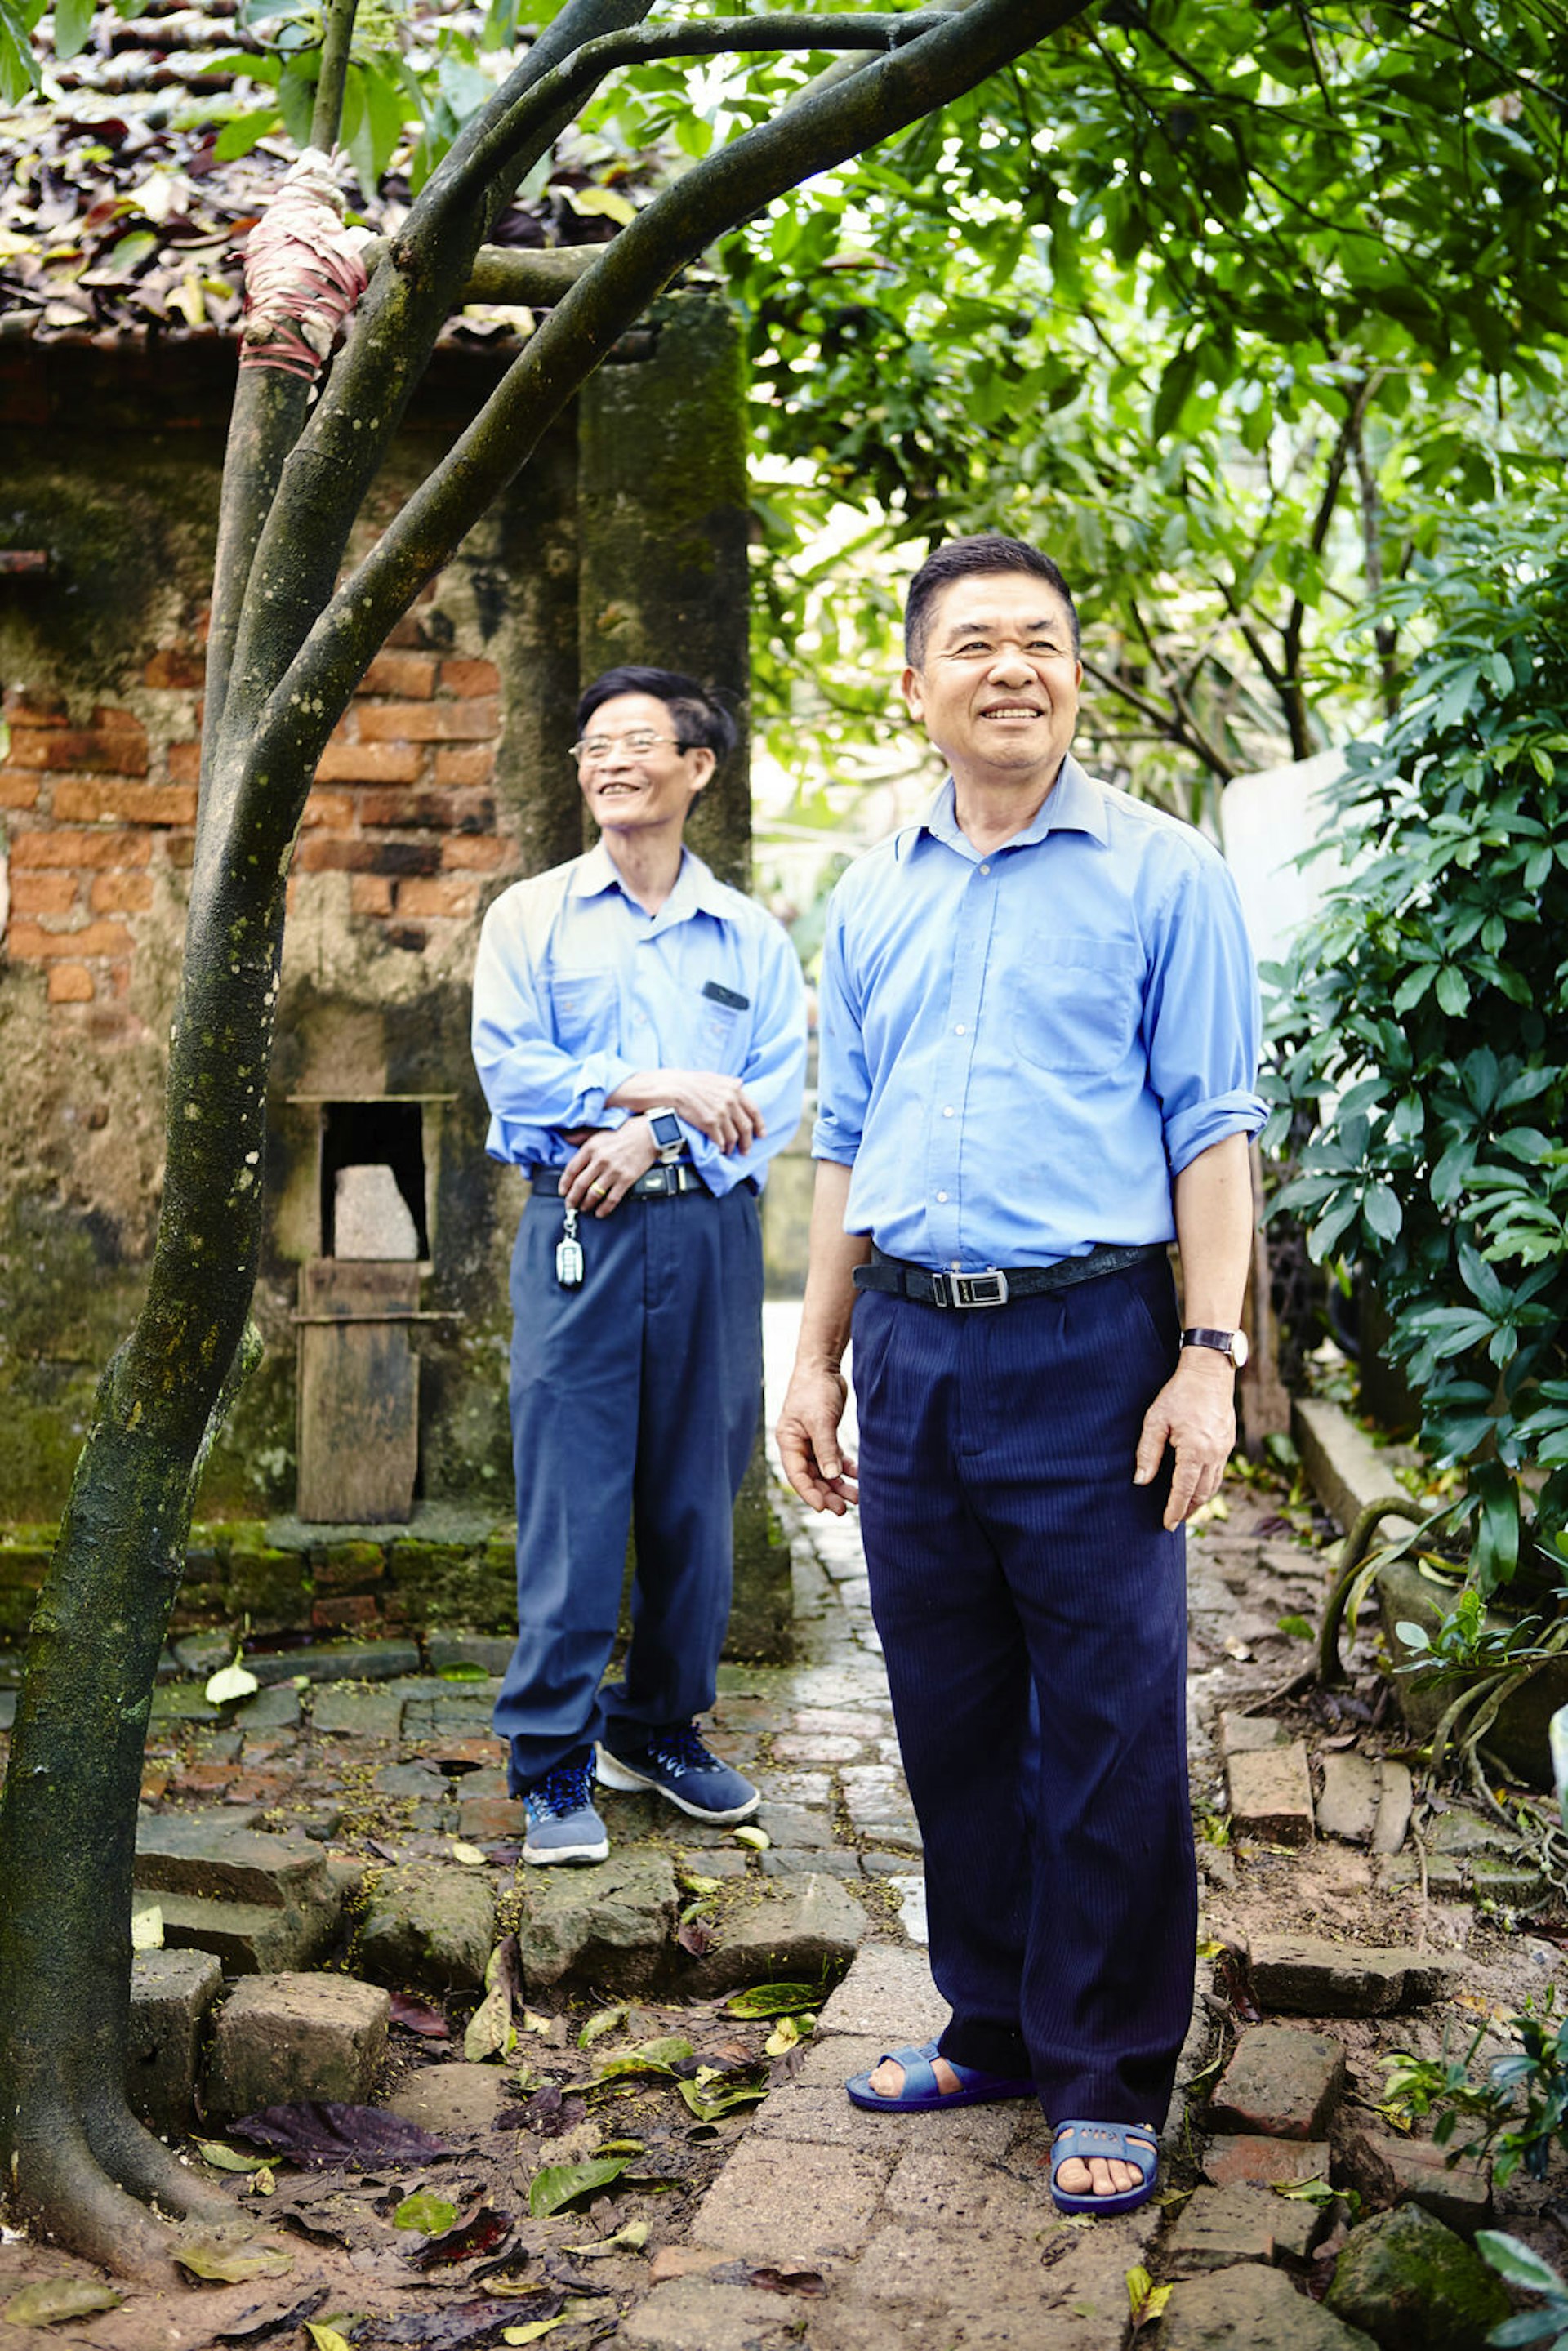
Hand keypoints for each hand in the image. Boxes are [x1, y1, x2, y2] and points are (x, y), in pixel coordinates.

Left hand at [562, 1120, 657, 1216]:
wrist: (648, 1135)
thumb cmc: (623, 1135)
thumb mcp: (599, 1133)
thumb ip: (581, 1137)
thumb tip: (565, 1138)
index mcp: (591, 1147)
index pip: (571, 1169)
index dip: (565, 1184)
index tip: (563, 1192)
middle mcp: (600, 1159)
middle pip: (580, 1185)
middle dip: (573, 1199)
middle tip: (570, 1205)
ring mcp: (613, 1171)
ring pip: (594, 1194)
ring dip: (586, 1204)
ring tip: (584, 1208)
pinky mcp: (626, 1179)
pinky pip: (611, 1199)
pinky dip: (604, 1209)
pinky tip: (600, 1213)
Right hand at [657, 1070, 764, 1155]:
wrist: (673, 1088)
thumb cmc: (690, 1082)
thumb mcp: (714, 1077)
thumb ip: (729, 1083)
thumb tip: (740, 1084)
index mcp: (734, 1089)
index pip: (754, 1110)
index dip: (760, 1125)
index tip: (761, 1134)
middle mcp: (730, 1101)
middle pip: (746, 1127)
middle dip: (747, 1142)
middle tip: (746, 1150)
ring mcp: (721, 1113)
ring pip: (733, 1137)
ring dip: (732, 1147)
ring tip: (730, 1152)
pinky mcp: (710, 1124)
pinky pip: (720, 1140)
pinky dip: (721, 1147)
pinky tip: (719, 1149)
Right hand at [776, 1364, 858, 1514]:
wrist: (823, 1367)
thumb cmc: (815, 1390)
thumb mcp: (820, 1420)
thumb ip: (826, 1449)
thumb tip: (832, 1477)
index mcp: (789, 1442)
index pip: (797, 1476)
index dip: (810, 1494)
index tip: (824, 1508)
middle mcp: (799, 1445)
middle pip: (812, 1478)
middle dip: (827, 1494)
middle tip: (844, 1509)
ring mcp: (812, 1442)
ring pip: (825, 1471)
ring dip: (839, 1485)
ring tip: (856, 1497)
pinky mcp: (826, 1436)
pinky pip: (835, 1459)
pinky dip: (846, 1469)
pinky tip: (858, 1476)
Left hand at [1133, 1348, 1235, 1529]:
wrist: (1210, 1371)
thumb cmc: (1179, 1393)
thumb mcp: (1155, 1420)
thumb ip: (1148, 1452)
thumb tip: (1140, 1481)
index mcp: (1195, 1451)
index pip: (1183, 1490)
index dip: (1174, 1510)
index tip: (1166, 1525)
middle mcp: (1214, 1454)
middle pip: (1202, 1493)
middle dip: (1188, 1509)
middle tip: (1174, 1521)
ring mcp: (1224, 1449)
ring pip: (1213, 1485)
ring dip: (1199, 1500)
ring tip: (1185, 1508)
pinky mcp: (1228, 1442)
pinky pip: (1219, 1472)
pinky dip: (1208, 1484)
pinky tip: (1197, 1485)